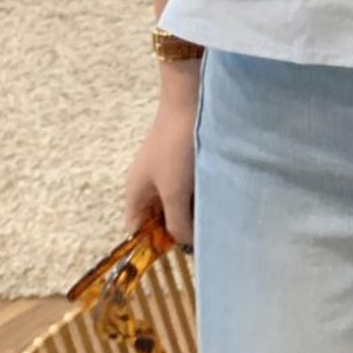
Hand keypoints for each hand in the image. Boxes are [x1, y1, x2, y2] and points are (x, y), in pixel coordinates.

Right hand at [124, 58, 199, 246]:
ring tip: (213, 218)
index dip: (154, 246)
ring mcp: (165, 174)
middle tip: (204, 236)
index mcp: (135, 193)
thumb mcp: (175, 191)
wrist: (191, 100)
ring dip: (193, 213)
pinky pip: (189, 190)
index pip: (137, 232)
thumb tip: (185, 244)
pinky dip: (200, 197)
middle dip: (180, 230)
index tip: (180, 252)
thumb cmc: (176, 147)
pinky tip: (216, 199)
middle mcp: (147, 186)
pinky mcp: (182, 164)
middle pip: (159, 220)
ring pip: (177, 205)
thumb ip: (177, 222)